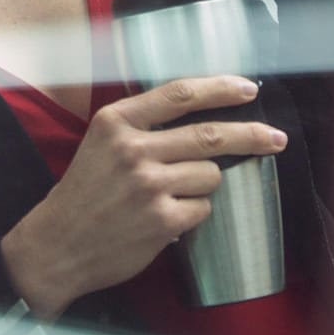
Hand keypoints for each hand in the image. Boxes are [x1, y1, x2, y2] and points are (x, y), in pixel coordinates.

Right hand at [0, 76, 286, 319]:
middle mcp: (132, 148)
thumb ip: (143, 125)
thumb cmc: (85, 192)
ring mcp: (148, 185)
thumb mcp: (102, 142)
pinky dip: (193, 213)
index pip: (180, 94)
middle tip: (276, 139)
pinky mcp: (161, 220)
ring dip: (203, 185)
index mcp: (116, 121)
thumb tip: (205, 114)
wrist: (57, 245)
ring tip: (173, 195)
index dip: (221, 88)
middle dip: (252, 135)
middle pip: (210, 134)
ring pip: (211, 175)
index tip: (249, 89)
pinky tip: (167, 218)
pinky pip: (203, 208)